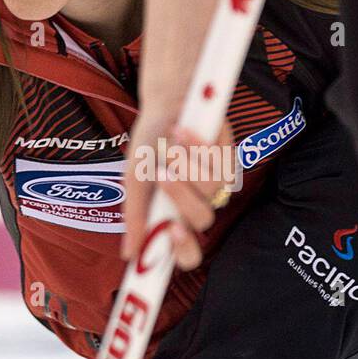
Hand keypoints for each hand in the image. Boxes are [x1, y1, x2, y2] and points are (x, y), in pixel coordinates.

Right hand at [121, 107, 236, 270]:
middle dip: (183, 197)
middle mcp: (196, 205)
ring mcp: (215, 183)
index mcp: (173, 217)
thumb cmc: (148, 145)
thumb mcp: (133, 180)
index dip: (183, 250)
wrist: (163, 105)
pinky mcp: (229, 159)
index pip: (187, 252)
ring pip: (212, 189)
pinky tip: (181, 131)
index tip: (171, 232)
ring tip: (169, 145)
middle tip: (163, 176)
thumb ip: (134, 215)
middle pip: (203, 220)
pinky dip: (198, 146)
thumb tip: (128, 254)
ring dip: (187, 165)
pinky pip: (220, 162)